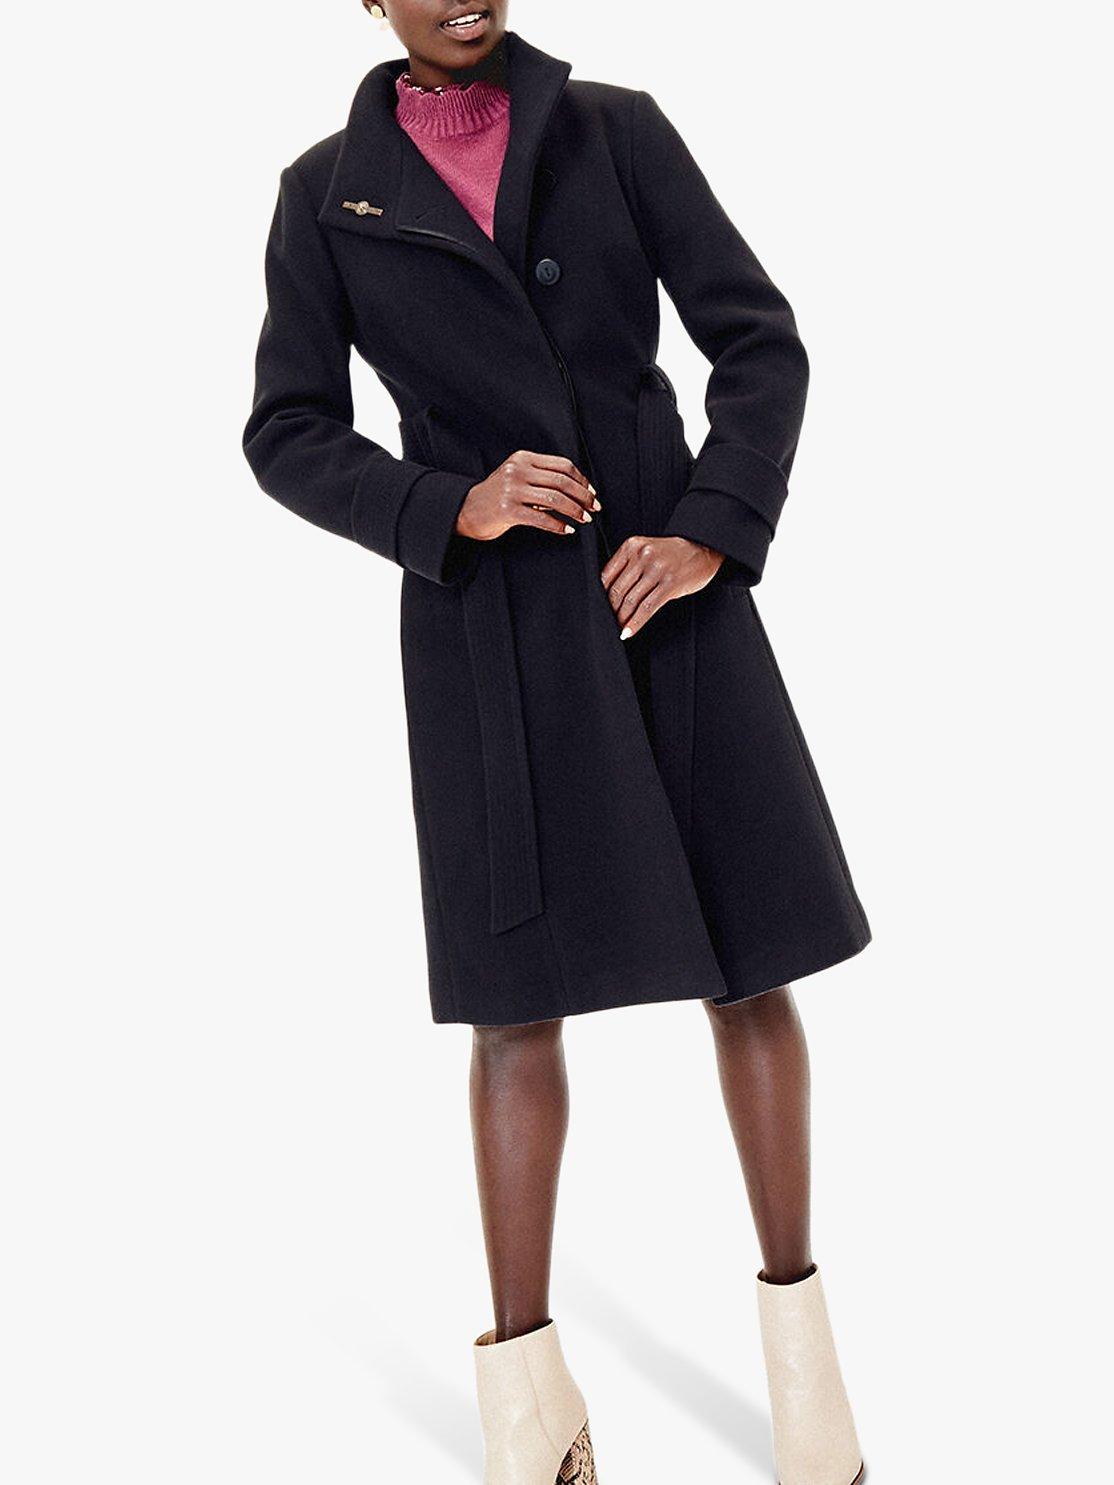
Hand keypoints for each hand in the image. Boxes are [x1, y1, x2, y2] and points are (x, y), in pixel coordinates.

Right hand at [455, 451, 600, 540]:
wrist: (466, 510)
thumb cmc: (498, 496)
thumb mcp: (518, 477)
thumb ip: (542, 477)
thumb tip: (579, 488)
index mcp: (523, 458)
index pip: (562, 465)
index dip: (582, 480)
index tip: (592, 493)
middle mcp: (517, 470)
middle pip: (562, 482)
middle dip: (583, 496)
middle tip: (594, 508)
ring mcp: (511, 490)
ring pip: (554, 500)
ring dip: (575, 511)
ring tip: (584, 520)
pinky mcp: (507, 510)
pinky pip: (540, 519)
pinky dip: (558, 526)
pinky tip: (567, 530)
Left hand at [601, 535, 724, 638]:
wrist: (703, 547)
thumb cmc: (673, 553)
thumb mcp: (646, 550)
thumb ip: (628, 565)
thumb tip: (609, 593)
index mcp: (632, 545)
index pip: (607, 575)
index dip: (600, 596)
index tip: (599, 607)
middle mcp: (643, 555)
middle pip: (617, 590)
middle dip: (610, 610)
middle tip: (607, 621)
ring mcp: (657, 570)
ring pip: (630, 601)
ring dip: (621, 619)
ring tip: (618, 628)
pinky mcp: (670, 584)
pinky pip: (647, 608)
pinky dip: (635, 623)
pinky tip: (628, 632)